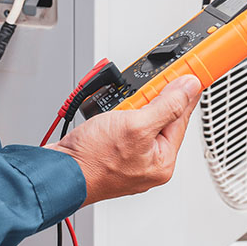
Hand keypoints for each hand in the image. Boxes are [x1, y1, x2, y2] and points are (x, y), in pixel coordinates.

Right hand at [48, 75, 202, 205]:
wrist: (57, 172)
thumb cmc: (92, 160)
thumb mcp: (136, 125)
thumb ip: (167, 105)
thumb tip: (189, 88)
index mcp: (162, 161)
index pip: (181, 117)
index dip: (183, 92)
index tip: (188, 73)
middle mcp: (149, 163)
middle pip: (162, 118)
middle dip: (150, 100)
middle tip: (138, 95)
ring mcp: (130, 159)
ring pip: (140, 120)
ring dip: (130, 107)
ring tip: (117, 111)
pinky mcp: (112, 153)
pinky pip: (123, 127)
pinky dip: (118, 116)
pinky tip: (109, 115)